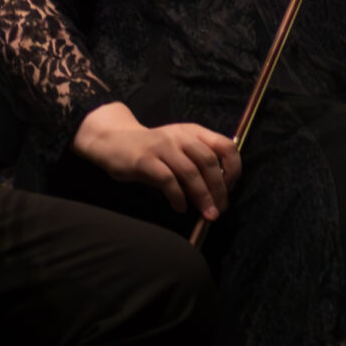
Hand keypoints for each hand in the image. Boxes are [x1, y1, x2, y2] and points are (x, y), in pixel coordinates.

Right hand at [73, 101, 240, 221]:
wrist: (112, 140)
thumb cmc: (151, 149)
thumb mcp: (177, 146)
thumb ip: (197, 160)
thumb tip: (220, 191)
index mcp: (192, 131)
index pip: (225, 145)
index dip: (233, 168)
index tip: (231, 188)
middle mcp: (178, 136)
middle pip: (208, 162)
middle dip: (218, 189)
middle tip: (220, 209)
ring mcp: (160, 146)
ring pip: (190, 172)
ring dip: (202, 196)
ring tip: (207, 214)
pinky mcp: (143, 160)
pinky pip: (167, 180)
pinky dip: (178, 197)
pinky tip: (180, 208)